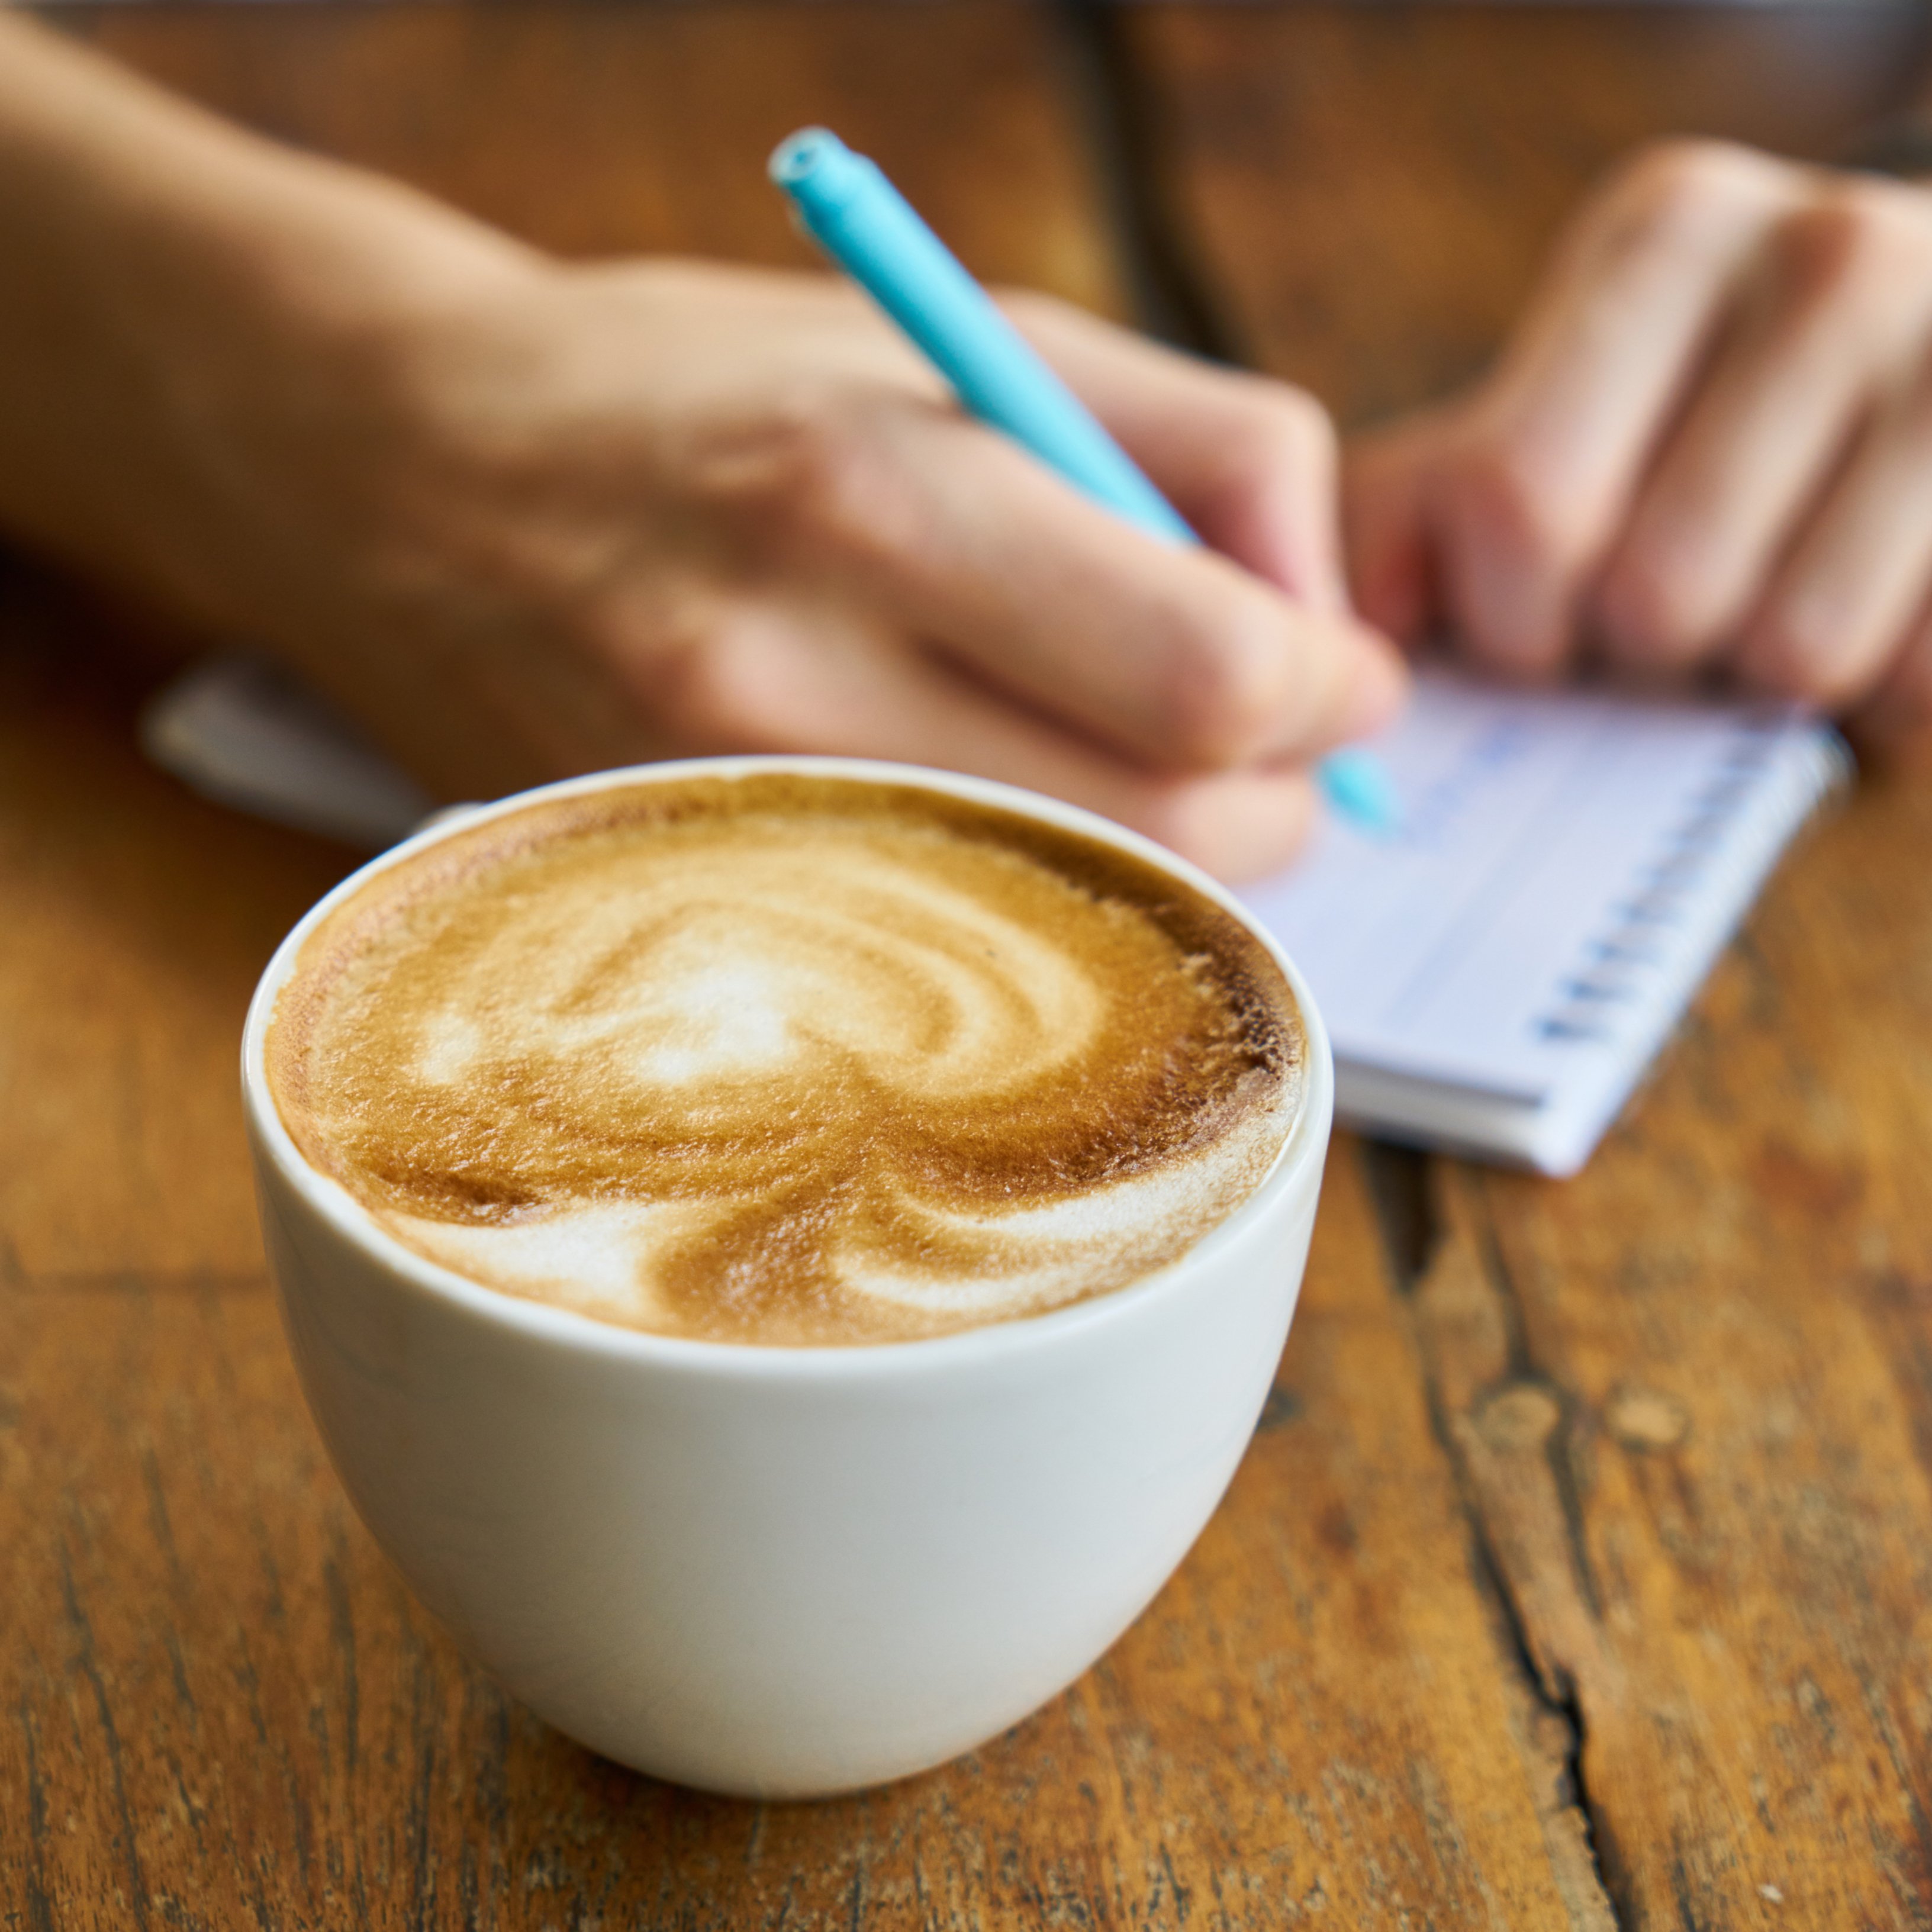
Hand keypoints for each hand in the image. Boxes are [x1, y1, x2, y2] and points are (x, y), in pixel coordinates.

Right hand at [222, 256, 1404, 876]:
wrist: (406, 478)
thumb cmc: (703, 386)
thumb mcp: (961, 332)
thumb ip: (1197, 450)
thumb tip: (1330, 627)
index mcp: (869, 495)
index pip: (1202, 673)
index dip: (1323, 688)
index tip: (1337, 673)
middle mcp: (790, 687)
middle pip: (1165, 836)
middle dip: (1275, 798)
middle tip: (1264, 736)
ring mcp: (733, 828)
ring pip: (1074, 925)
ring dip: (1170, 859)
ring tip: (1136, 763)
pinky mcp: (701, 909)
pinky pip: (952, 962)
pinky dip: (1043, 903)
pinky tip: (1021, 820)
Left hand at [1346, 138, 1931, 752]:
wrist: (1921, 379)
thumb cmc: (1687, 437)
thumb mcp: (1547, 422)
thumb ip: (1418, 509)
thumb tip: (1341, 642)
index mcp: (1665, 238)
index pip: (1517, 500)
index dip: (1511, 620)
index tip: (1537, 620)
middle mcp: (1826, 255)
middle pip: (1653, 590)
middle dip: (1632, 658)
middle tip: (1659, 621)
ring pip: (1793, 647)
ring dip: (1752, 681)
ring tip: (1760, 611)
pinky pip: (1908, 677)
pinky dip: (1869, 696)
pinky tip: (1863, 613)